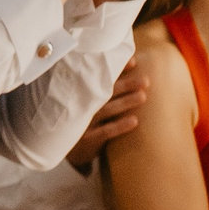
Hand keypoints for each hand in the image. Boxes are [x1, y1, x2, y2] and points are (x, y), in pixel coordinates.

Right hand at [64, 55, 148, 172]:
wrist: (63, 147)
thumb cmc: (82, 119)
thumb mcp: (85, 102)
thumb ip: (101, 88)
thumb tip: (128, 66)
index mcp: (83, 93)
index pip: (101, 78)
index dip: (117, 69)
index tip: (134, 62)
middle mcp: (82, 104)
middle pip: (106, 92)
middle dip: (126, 85)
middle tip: (145, 80)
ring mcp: (84, 122)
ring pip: (107, 109)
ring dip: (125, 102)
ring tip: (143, 96)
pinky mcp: (88, 139)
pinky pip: (105, 131)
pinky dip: (120, 126)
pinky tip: (135, 121)